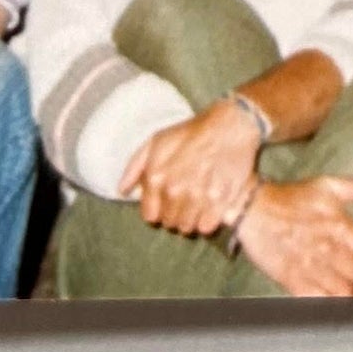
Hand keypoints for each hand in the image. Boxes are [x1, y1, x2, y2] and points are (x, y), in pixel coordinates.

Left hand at [124, 100, 268, 238]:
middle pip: (169, 222)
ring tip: (197, 203)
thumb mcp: (156, 141)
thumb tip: (123, 190)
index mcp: (156, 177)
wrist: (229, 125)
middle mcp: (175, 190)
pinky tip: (210, 206)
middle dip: (175, 213)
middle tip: (185, 199)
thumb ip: (135, 167)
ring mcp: (198, 197)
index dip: (158, 209)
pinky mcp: (220, 201)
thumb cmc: (191, 132)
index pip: (150, 216)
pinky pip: (206, 226)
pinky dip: (207, 220)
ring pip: (187, 227)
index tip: (167, 202)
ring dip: (191, 218)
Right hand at [228, 174, 352, 297]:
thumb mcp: (327, 185)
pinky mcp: (292, 280)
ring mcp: (310, 266)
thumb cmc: (291, 197)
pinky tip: (329, 297)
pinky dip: (329, 303)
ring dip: (351, 296)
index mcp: (341, 225)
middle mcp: (328, 248)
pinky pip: (320, 301)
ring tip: (348, 292)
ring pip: (345, 294)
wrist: (252, 209)